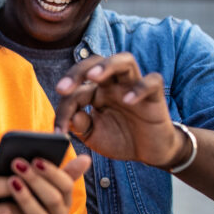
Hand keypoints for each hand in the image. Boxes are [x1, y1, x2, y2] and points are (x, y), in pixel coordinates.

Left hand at [0, 154, 90, 213]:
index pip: (66, 186)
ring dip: (26, 199)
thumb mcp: (48, 194)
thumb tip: (86, 158)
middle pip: (53, 200)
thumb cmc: (36, 211)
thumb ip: (62, 175)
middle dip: (36, 181)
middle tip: (17, 164)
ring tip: (11, 182)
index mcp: (64, 203)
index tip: (35, 159)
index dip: (52, 172)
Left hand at [53, 53, 187, 168]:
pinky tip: (128, 100)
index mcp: (96, 91)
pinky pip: (152, 81)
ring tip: (93, 76)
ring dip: (107, 65)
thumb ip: (80, 126)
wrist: (149, 152)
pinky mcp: (155, 96)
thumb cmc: (120, 139)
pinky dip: (140, 88)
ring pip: (125, 60)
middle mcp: (113, 84)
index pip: (76, 90)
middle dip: (77, 71)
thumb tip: (71, 116)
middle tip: (62, 89)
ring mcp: (134, 86)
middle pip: (96, 61)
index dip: (63, 108)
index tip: (58, 131)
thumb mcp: (94, 136)